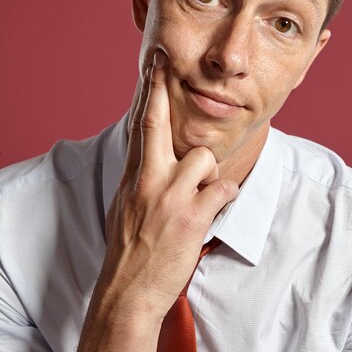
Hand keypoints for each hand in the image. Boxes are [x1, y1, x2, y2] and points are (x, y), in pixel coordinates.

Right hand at [101, 50, 238, 321]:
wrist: (128, 289)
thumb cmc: (130, 248)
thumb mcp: (125, 206)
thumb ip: (139, 176)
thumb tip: (146, 154)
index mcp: (133, 177)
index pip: (139, 127)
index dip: (147, 93)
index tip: (152, 67)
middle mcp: (148, 180)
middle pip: (157, 122)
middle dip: (162, 88)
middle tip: (166, 61)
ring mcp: (168, 196)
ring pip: (203, 157)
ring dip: (209, 173)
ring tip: (200, 194)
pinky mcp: (191, 216)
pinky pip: (223, 187)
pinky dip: (226, 194)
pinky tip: (216, 206)